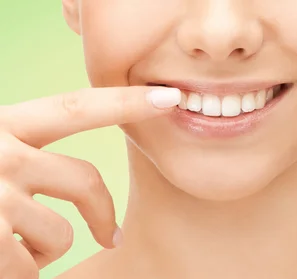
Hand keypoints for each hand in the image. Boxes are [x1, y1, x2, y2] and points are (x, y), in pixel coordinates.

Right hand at [0, 86, 180, 278]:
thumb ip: (23, 158)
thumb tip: (75, 195)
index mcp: (0, 127)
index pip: (76, 108)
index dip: (126, 102)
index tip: (169, 97)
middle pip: (85, 181)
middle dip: (101, 212)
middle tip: (109, 235)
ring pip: (60, 234)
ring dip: (42, 252)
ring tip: (8, 249)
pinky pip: (32, 266)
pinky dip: (20, 273)